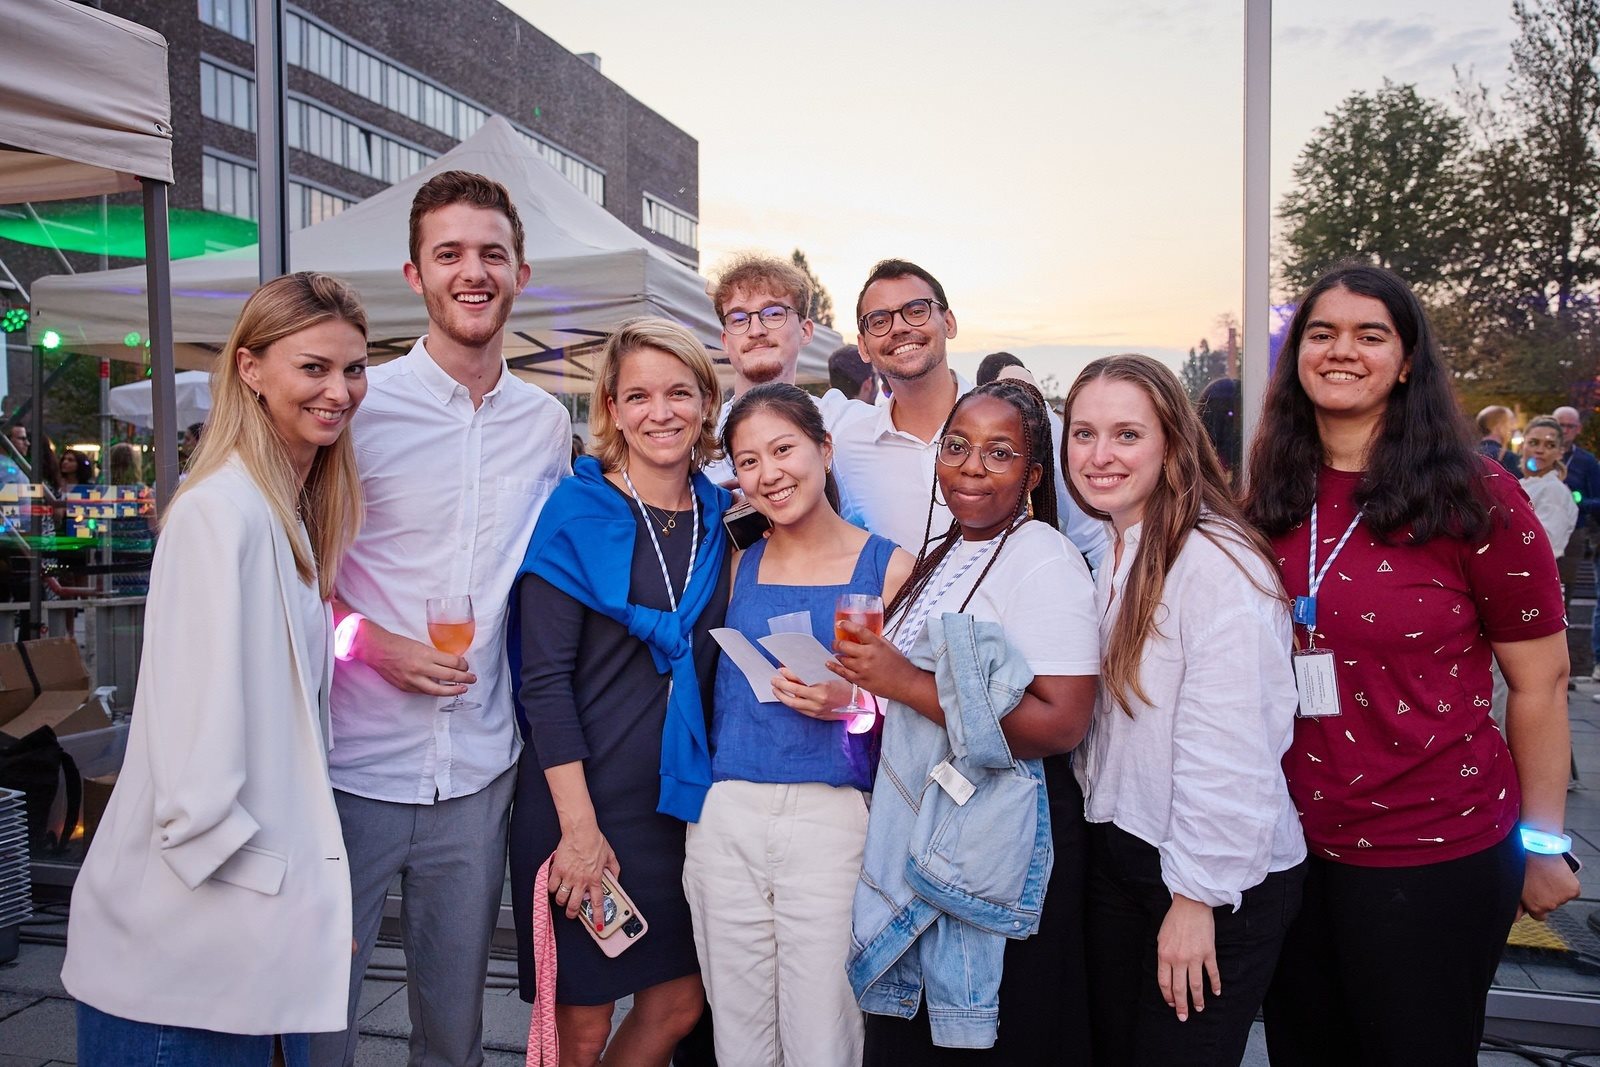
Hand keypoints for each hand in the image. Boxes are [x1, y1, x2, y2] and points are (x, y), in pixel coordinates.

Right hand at [355, 622, 475, 695]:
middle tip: (472, 678)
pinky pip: (424, 692)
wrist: (376, 650)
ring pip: (438, 690)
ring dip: (453, 690)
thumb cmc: (398, 644)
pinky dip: (435, 691)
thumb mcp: (420, 645)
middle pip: (450, 676)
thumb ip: (434, 655)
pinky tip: (442, 690)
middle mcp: (421, 668)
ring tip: (462, 689)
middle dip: (465, 678)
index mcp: (426, 654)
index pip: (453, 662)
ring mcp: (413, 680)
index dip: (463, 665)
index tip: (466, 665)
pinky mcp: (406, 687)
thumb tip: (450, 663)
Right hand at [550, 821, 618, 927]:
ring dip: (562, 902)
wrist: (580, 831)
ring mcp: (568, 876)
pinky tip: (555, 886)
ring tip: (563, 899)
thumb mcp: (610, 856)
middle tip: (571, 913)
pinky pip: (552, 886)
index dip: (597, 916)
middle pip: (574, 906)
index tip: (598, 925)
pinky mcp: (557, 870)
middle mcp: (581, 881)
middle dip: (572, 914)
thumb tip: (615, 878)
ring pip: (561, 899)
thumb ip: (614, 869)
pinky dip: (552, 889)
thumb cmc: (595, 841)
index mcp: (595, 879)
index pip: (598, 903)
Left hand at [770, 667, 854, 719]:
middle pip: (793, 696)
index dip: (788, 676)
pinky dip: (792, 703)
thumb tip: (794, 670)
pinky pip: (800, 710)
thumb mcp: (829, 676)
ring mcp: (817, 711)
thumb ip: (812, 675)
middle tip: (773, 680)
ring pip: (794, 705)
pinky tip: (787, 698)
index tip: (781, 670)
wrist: (856, 703)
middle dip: (781, 688)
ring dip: (783, 697)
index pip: (799, 682)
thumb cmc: (843, 686)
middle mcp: (818, 702)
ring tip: (776, 690)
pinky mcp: (816, 716)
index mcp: (822, 690)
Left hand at [829, 621, 919, 702]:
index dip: (846, 625)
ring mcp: (863, 668)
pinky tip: (829, 663)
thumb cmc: (899, 665)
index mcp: (876, 644)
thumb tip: (863, 635)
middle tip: (835, 643)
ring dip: (838, 655)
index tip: (839, 623)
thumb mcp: (889, 646)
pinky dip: (834, 667)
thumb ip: (876, 640)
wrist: (906, 684)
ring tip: (837, 654)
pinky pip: (842, 672)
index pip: (858, 630)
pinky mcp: (860, 680)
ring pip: (842, 659)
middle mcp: (868, 655)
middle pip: (844, 645)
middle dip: (837, 643)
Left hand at [1157, 894, 1219, 1022]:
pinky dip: (1215, 984)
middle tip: (1183, 1017)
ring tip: (1199, 1009)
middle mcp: (1178, 959)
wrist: (1190, 905)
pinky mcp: (1208, 953)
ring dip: (1198, 1000)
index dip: (1168, 996)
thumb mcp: (1161, 938)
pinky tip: (1216, 993)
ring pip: (1196, 985)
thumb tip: (1167, 973)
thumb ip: (1163, 956)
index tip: (1171, 1004)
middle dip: (1181, 1005)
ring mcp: (1194, 957)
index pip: (1165, 983)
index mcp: (1164, 955)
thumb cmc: (1174, 920)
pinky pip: (1212, 973)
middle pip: (1179, 988)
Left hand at [1520, 852, 1580, 920]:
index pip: (1539, 916)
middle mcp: (1550, 905)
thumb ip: (1516, 905)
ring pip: (1561, 897)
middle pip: (1550, 905)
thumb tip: (1515, 917)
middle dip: (1545, 895)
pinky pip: (1572, 891)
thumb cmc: (1523, 864)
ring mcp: (1563, 898)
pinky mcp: (1573, 890)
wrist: (1537, 849)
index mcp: (1536, 906)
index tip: (1535, 897)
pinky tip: (1558, 875)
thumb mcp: (1514, 886)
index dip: (1537, 905)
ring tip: (1547, 874)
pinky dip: (1568, 884)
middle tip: (1540, 881)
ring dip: (1556, 889)